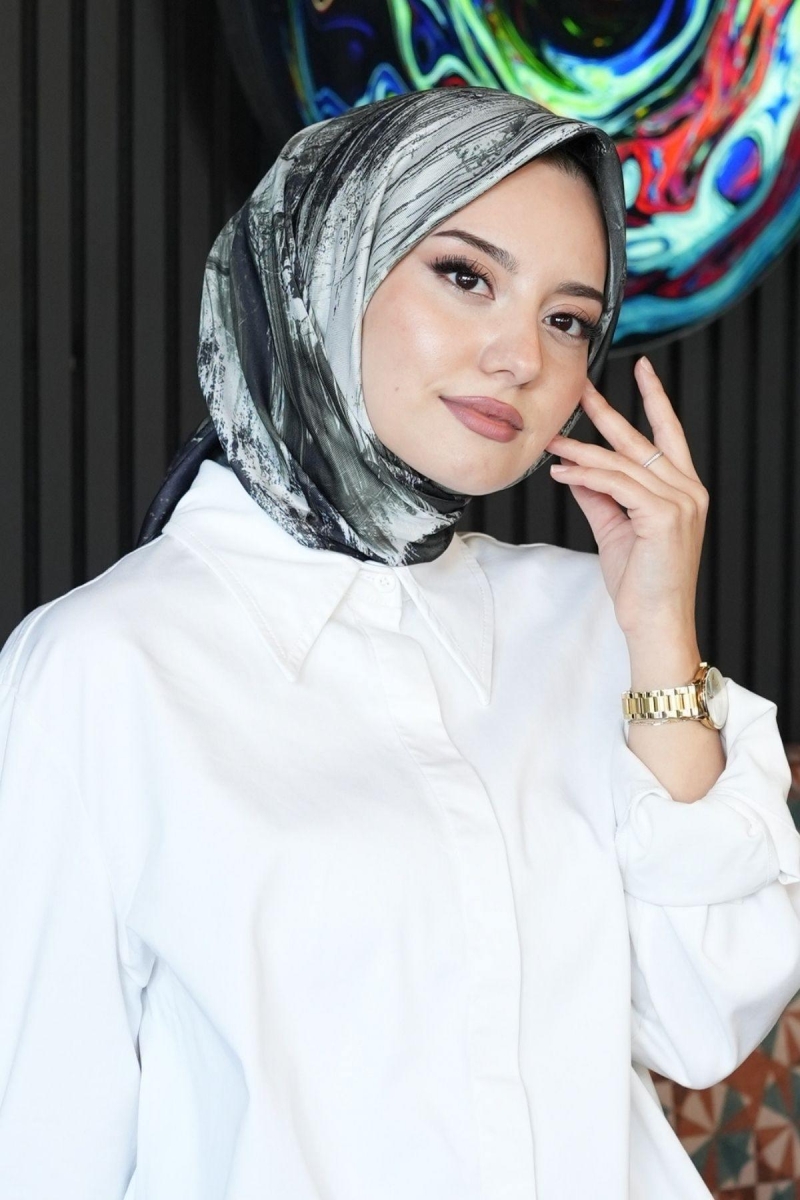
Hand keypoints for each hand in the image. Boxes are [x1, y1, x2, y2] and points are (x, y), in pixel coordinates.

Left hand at [546, 357, 708, 643]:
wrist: (655, 619)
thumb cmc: (641, 582)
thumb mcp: (616, 528)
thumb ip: (600, 495)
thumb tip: (576, 469)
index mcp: (682, 489)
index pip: (668, 433)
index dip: (655, 399)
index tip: (643, 369)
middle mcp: (687, 489)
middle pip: (641, 439)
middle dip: (607, 411)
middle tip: (580, 387)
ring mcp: (680, 501)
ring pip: (622, 463)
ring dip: (581, 452)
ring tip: (551, 443)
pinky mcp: (664, 515)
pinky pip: (617, 485)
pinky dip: (586, 476)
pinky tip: (562, 472)